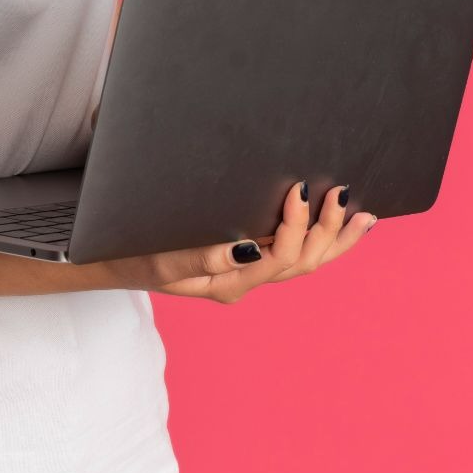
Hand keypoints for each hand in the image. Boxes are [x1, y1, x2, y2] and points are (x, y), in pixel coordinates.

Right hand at [92, 181, 377, 302]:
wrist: (111, 259)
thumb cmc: (132, 253)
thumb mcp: (162, 258)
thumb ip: (202, 255)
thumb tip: (246, 247)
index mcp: (227, 284)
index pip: (276, 259)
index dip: (295, 226)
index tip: (298, 188)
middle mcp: (244, 282)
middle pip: (302, 264)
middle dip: (327, 231)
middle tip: (339, 193)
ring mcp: (249, 275)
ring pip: (306, 263)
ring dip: (335, 239)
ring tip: (360, 212)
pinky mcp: (249, 262)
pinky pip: (296, 257)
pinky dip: (324, 242)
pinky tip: (342, 224)